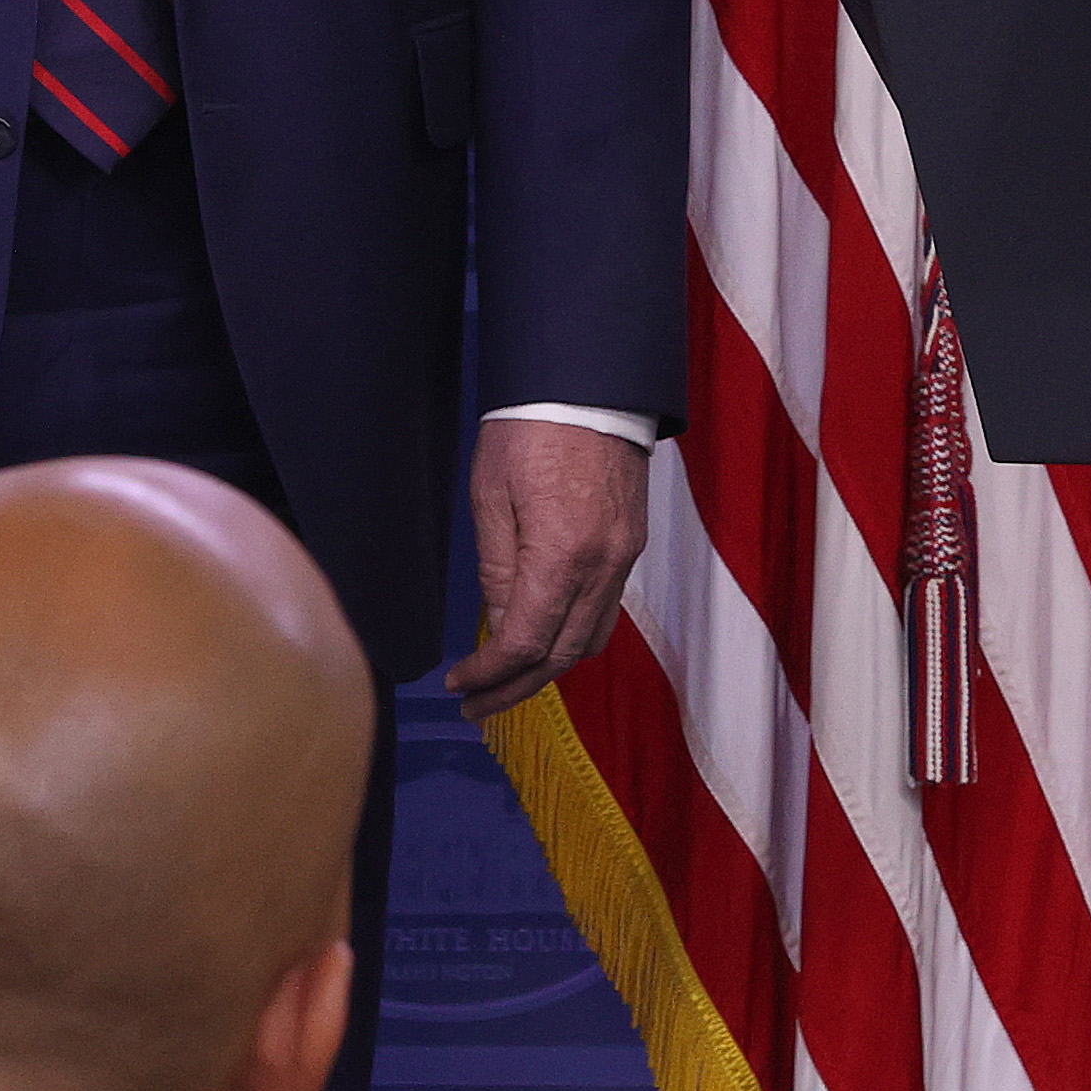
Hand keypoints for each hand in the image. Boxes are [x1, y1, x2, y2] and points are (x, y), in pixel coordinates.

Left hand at [445, 420, 648, 719]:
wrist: (593, 385)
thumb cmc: (530, 432)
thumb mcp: (491, 499)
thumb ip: (498, 571)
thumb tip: (500, 628)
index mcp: (563, 555)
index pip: (526, 642)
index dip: (490, 674)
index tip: (458, 684)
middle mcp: (604, 566)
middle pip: (563, 654)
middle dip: (517, 688)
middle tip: (476, 705)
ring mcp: (626, 556)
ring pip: (591, 638)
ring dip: (548, 668)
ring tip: (508, 680)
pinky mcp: (633, 544)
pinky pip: (606, 609)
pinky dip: (573, 635)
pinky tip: (543, 635)